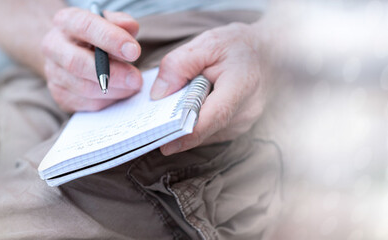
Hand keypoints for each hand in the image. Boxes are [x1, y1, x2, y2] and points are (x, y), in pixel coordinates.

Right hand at [41, 8, 142, 111]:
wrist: (74, 50)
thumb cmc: (96, 34)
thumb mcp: (109, 21)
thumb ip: (121, 22)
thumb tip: (129, 27)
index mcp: (65, 21)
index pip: (85, 27)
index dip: (110, 39)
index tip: (134, 51)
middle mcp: (52, 46)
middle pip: (76, 62)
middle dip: (111, 73)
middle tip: (135, 79)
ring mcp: (52, 72)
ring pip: (82, 87)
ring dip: (113, 90)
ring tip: (132, 85)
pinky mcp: (58, 94)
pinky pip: (84, 103)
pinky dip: (106, 101)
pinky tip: (119, 92)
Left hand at [150, 22, 268, 155]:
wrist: (268, 53)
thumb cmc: (237, 47)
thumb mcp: (207, 43)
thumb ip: (179, 65)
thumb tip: (158, 95)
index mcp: (242, 86)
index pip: (215, 116)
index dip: (189, 133)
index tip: (166, 145)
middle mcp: (245, 111)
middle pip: (204, 128)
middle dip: (176, 126)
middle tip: (150, 121)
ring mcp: (242, 124)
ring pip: (204, 132)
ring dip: (184, 123)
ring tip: (170, 105)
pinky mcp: (235, 128)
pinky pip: (207, 131)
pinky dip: (193, 122)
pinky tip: (184, 107)